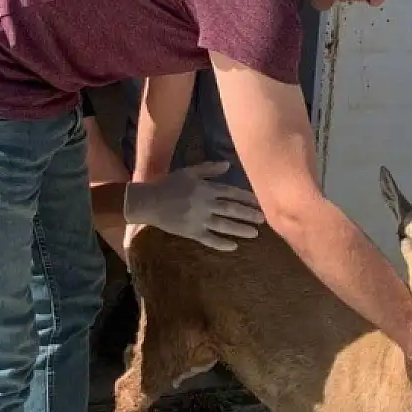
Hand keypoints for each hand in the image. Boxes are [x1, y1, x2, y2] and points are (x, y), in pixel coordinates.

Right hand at [123, 161, 265, 251]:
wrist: (148, 201)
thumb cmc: (168, 184)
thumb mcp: (189, 172)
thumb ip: (209, 168)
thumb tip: (228, 164)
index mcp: (205, 188)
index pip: (232, 193)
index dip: (247, 198)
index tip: (260, 202)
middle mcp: (205, 204)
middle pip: (231, 209)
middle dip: (249, 214)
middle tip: (263, 219)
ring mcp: (199, 219)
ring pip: (224, 225)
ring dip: (240, 229)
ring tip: (254, 233)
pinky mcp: (191, 232)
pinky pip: (209, 239)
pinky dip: (221, 243)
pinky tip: (233, 246)